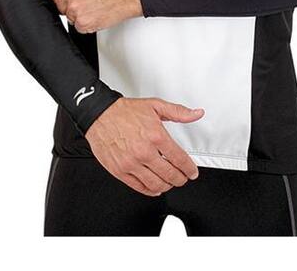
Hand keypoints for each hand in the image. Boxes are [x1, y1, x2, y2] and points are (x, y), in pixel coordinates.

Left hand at [48, 0, 142, 32]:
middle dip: (70, 6)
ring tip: (94, 7)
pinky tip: (97, 14)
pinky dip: (88, 24)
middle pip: (60, 6)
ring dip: (80, 15)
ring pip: (70, 17)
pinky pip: (79, 27)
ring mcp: (73, 7)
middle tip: (87, 2)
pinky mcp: (82, 21)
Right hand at [86, 97, 204, 195]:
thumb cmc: (125, 111)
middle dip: (181, 179)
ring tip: (171, 182)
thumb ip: (178, 112)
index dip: (189, 169)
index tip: (192, 172)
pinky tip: (155, 187)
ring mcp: (131, 163)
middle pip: (170, 175)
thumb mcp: (155, 106)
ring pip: (156, 184)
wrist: (100, 114)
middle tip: (183, 178)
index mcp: (156, 136)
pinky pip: (139, 187)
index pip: (179, 159)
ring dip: (167, 186)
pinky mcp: (120, 171)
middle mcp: (144, 152)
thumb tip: (196, 114)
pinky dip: (150, 190)